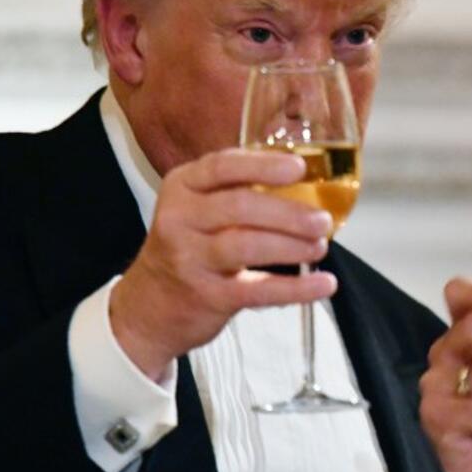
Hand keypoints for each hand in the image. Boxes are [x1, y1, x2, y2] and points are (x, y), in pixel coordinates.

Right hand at [109, 148, 337, 380]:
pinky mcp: (206, 296)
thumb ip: (239, 189)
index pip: (222, 167)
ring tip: (320, 246)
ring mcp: (189, 259)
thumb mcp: (199, 208)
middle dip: (288, 213)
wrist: (149, 306)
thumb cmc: (190, 246)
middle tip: (322, 220)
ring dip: (291, 246)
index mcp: (182, 187)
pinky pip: (257, 291)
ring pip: (246, 246)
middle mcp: (179, 219)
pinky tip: (323, 284)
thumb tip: (309, 177)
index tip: (298, 168)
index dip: (263, 166)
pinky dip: (295, 288)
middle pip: (239, 207)